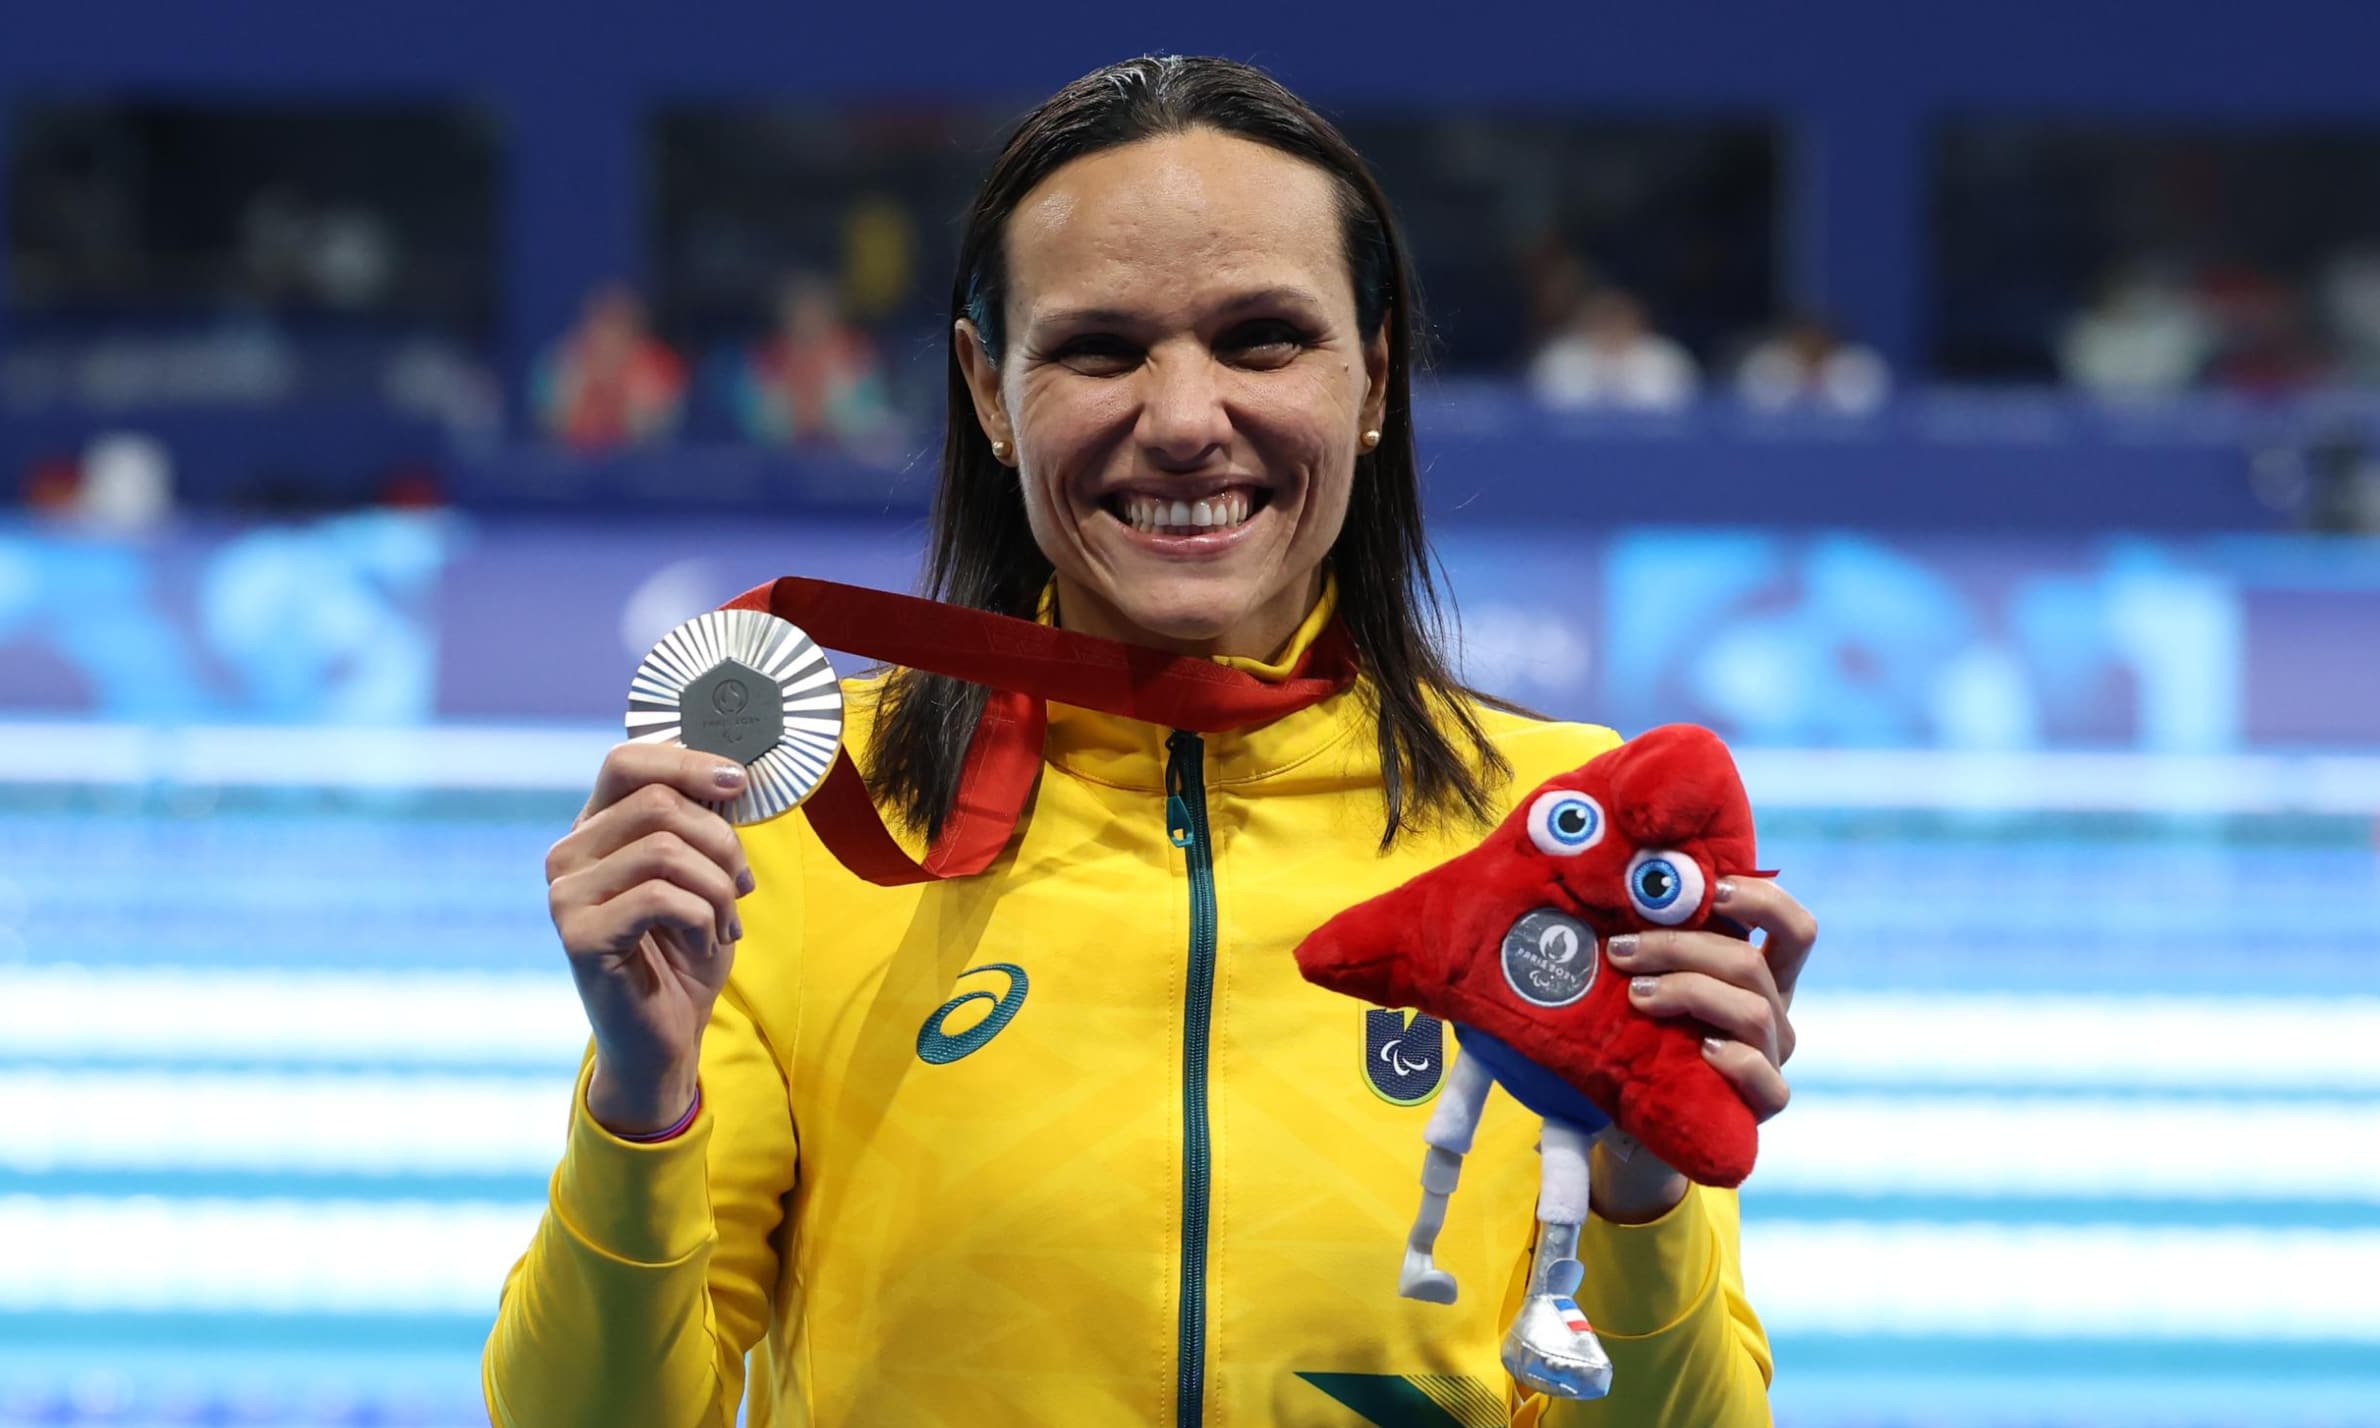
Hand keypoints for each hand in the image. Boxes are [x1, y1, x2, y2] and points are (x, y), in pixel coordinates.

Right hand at [546, 743, 757, 1134]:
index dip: (687, 762)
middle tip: (742, 887)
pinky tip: (704, 942)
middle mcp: (569, 855)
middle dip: (721, 843)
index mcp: (595, 830)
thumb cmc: (684, 953)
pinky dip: (703, 919)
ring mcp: (566, 895)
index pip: (627, 762)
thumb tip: (729, 775)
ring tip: (726, 922)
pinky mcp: (579, 935)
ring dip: (718, 887)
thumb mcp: (703, 877)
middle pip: (659, 804)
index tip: (737, 783)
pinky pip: (663, 898)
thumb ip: (703, 826)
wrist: (666, 1036)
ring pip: (667, 849)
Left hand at [1592, 877, 1816, 1220]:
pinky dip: (1733, 1059)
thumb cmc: (1641, 1037)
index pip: (1794, 929)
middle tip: (1621, 949)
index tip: (1711, 888)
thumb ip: (1654, 943)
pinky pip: (1765, 1079)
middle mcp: (1775, 1012)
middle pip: (1751, 964)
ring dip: (1689, 992)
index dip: (1763, 900)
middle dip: (1680, 948)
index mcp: (1760, 975)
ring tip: (1636, 995)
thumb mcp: (1652, 981)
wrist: (1633, 1119)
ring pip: (1752, 1012)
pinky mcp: (1763, 1104)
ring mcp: (1772, 1058)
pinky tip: (1700, 1050)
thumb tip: (1618, 883)